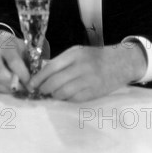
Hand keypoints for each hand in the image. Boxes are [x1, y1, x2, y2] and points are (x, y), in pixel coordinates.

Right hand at [0, 30, 29, 93]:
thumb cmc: (14, 48)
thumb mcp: (23, 49)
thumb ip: (29, 62)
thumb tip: (35, 80)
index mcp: (5, 47)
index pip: (14, 62)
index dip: (24, 75)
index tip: (32, 84)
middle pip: (2, 75)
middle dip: (16, 85)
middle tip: (26, 88)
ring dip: (11, 89)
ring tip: (19, 87)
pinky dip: (4, 90)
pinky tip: (10, 86)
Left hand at [28, 43, 146, 101]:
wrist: (121, 62)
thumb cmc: (95, 57)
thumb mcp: (77, 53)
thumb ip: (61, 62)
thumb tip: (41, 74)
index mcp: (74, 54)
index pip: (51, 67)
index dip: (38, 78)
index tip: (30, 84)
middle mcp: (81, 66)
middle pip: (55, 82)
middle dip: (44, 89)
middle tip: (40, 91)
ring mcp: (89, 80)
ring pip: (63, 92)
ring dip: (54, 95)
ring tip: (51, 94)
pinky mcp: (95, 92)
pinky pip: (74, 99)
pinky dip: (66, 99)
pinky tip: (64, 97)